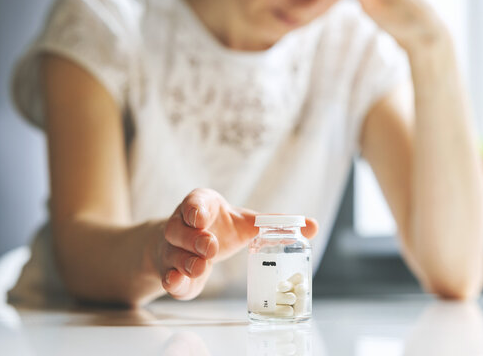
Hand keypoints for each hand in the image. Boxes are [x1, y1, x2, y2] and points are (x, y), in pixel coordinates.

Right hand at [153, 188, 318, 299]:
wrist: (189, 243)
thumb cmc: (220, 227)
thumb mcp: (246, 222)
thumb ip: (274, 223)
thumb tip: (314, 225)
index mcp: (200, 206)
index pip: (193, 202)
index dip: (195, 208)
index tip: (201, 217)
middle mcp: (181, 226)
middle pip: (178, 229)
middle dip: (195, 239)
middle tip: (211, 246)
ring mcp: (173, 250)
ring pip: (172, 254)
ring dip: (186, 261)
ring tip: (203, 267)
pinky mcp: (171, 272)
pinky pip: (167, 277)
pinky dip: (172, 281)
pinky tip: (179, 281)